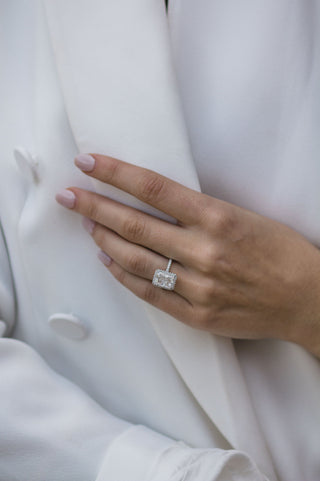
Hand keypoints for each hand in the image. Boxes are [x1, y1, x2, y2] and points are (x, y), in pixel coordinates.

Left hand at [56, 153, 319, 356]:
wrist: (306, 298)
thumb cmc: (280, 251)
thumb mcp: (242, 215)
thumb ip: (198, 211)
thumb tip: (154, 203)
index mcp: (217, 218)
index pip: (153, 187)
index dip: (115, 173)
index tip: (88, 163)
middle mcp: (203, 250)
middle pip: (134, 223)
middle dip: (94, 206)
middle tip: (68, 195)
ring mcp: (198, 286)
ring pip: (134, 259)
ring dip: (104, 240)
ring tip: (87, 225)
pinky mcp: (196, 315)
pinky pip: (148, 293)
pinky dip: (122, 276)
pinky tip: (108, 262)